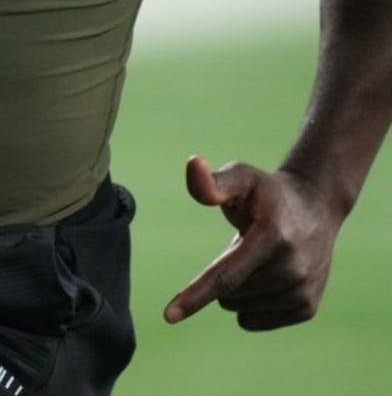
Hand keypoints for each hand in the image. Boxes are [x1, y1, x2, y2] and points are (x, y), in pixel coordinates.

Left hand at [163, 155, 340, 331]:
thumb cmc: (267, 192)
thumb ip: (213, 181)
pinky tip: (265, 276)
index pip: (226, 275)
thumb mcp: (241, 176)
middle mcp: (292, 269)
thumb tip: (192, 164)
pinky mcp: (307, 308)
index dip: (195, 296)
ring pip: (239, 308)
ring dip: (237, 286)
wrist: (316, 207)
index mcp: (271, 237)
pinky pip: (254, 320)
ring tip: (259, 256)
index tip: (168, 316)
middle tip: (244, 243)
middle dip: (222, 274)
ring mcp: (303, 291)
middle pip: (228, 293)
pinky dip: (249, 302)